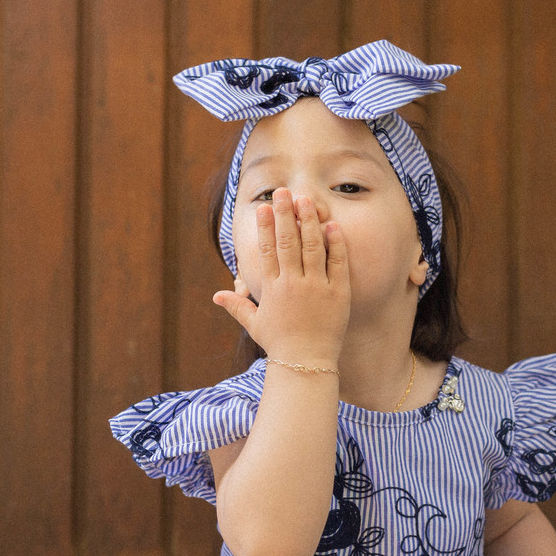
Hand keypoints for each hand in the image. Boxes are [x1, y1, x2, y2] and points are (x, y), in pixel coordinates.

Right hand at [213, 188, 349, 365]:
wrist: (306, 364)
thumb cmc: (279, 344)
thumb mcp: (255, 324)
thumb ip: (237, 306)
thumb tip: (217, 296)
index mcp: (273, 289)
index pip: (268, 251)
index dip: (265, 228)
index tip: (264, 208)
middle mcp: (293, 284)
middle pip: (288, 242)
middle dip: (285, 214)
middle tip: (283, 192)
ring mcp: (317, 288)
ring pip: (313, 247)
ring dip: (309, 221)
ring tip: (306, 200)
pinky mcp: (338, 294)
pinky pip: (337, 263)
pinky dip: (335, 244)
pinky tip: (331, 225)